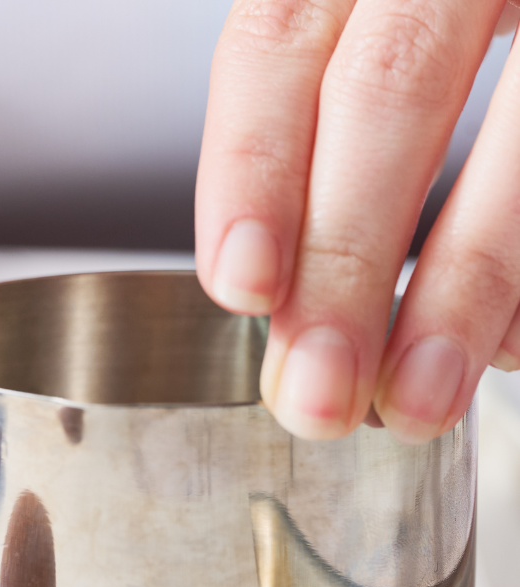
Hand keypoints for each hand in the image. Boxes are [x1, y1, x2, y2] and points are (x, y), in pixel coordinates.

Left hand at [197, 0, 519, 443]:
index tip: (242, 286)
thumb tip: (285, 307)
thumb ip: (325, 144)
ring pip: (514, 135)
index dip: (249, 168)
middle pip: (384, 90)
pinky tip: (508, 349)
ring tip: (417, 399)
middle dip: (342, 260)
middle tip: (316, 392)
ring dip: (460, 290)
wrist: (511, 6)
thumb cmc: (435, 39)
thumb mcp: (364, 53)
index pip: (276, 42)